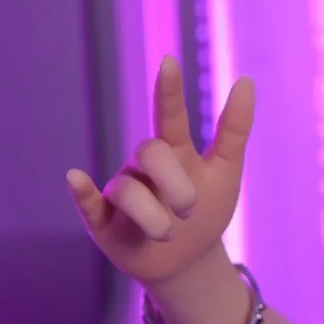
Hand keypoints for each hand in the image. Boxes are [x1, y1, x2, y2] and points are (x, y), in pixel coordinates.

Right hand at [66, 55, 254, 286]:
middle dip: (174, 184)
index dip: (170, 91)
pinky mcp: (102, 219)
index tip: (169, 62)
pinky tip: (76, 177)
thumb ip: (235, 128)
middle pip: (150, 153)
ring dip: (154, 218)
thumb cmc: (207, 211)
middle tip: (190, 210)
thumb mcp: (227, 171)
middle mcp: (142, 167)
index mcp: (173, 152)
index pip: (169, 116)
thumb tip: (246, 78)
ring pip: (128, 191)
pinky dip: (82, 192)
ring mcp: (120, 191)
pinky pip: (89, 203)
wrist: (188, 261)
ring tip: (168, 234)